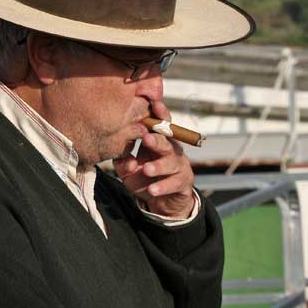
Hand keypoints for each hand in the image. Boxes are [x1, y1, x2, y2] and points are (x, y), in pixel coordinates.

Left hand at [113, 102, 194, 218]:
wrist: (162, 202)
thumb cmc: (145, 179)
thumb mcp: (130, 172)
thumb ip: (124, 164)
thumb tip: (127, 160)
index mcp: (158, 141)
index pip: (160, 125)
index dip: (160, 115)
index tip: (154, 105)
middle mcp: (171, 150)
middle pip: (166, 142)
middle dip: (156, 140)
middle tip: (146, 139)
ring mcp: (179, 166)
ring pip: (171, 163)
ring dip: (158, 166)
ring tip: (146, 170)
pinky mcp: (183, 182)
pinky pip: (174, 183)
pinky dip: (163, 187)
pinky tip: (152, 190)